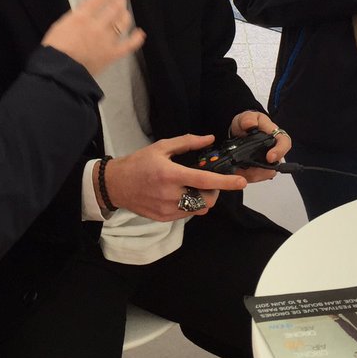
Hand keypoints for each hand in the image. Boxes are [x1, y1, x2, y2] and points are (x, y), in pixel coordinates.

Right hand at [41, 0, 144, 76]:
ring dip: (125, 15)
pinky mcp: (111, 54)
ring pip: (122, 23)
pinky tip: (140, 33)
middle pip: (114, 8)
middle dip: (119, 1)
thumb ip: (76, 14)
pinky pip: (128, 46)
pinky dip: (136, 39)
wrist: (59, 72)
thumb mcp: (60, 25)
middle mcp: (97, 25)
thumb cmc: (54, 48)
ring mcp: (106, 40)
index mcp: (82, 17)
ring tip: (125, 13)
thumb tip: (88, 4)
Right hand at [102, 134, 246, 221]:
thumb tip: (209, 139)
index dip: (226, 182)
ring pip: (198, 210)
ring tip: (193, 188)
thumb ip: (187, 142)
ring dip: (202, 200)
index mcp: (171, 174)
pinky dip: (190, 206)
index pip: (205, 180)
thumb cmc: (139, 163)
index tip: (241, 181)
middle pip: (206, 200)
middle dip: (214, 192)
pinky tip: (181, 195)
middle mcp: (170, 195)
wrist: (115, 184)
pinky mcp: (164, 218)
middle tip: (210, 183)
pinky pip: (186, 215)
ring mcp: (167, 209)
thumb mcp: (161, 147)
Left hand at [228, 112, 290, 182]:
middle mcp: (274, 150)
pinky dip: (247, 177)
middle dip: (261, 170)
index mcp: (275, 135)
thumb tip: (250, 124)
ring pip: (265, 174)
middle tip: (247, 169)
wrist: (239, 131)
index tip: (270, 157)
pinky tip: (238, 172)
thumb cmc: (248, 123)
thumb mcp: (246, 117)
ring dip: (253, 175)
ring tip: (239, 170)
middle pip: (275, 164)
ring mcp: (267, 161)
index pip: (285, 143)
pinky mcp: (258, 169)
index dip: (280, 151)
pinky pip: (256, 177)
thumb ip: (248, 119)